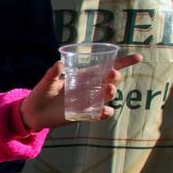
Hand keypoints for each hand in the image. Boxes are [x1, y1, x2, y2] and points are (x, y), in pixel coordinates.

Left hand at [20, 54, 143, 130]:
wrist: (33, 112)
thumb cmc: (41, 93)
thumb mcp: (46, 81)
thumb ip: (53, 74)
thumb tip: (60, 64)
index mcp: (84, 76)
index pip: (108, 67)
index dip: (124, 62)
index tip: (139, 57)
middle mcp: (90, 88)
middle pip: (111, 81)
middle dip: (115, 77)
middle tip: (112, 74)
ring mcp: (89, 101)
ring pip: (108, 96)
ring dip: (111, 93)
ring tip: (107, 89)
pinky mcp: (84, 114)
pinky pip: (100, 114)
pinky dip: (104, 112)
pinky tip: (104, 111)